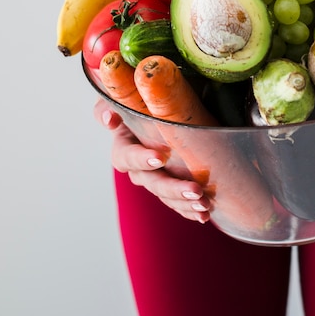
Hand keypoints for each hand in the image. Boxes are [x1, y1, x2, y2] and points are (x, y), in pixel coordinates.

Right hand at [93, 99, 211, 222]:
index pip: (127, 156)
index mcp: (125, 146)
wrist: (159, 112)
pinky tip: (204, 215)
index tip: (159, 158)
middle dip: (173, 188)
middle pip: (152, 182)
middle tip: (196, 191)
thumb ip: (109, 106)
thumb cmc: (140, 102)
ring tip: (205, 205)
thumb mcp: (123, 99)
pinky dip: (189, 210)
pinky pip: (177, 203)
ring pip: (166, 196)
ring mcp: (154, 179)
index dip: (141, 158)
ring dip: (184, 203)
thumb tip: (109, 117)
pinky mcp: (170, 186)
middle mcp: (138, 168)